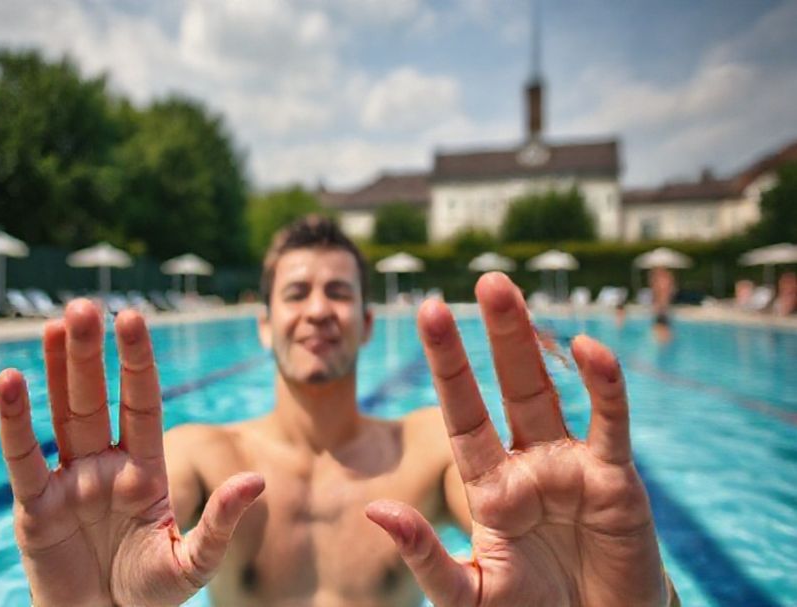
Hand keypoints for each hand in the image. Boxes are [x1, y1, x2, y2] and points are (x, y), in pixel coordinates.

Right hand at [0, 300, 263, 605]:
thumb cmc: (150, 596)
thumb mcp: (193, 563)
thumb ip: (222, 522)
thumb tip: (259, 480)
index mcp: (144, 468)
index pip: (141, 402)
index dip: (136, 361)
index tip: (132, 318)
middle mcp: (105, 464)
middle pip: (97, 397)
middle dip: (93, 354)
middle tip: (86, 306)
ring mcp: (69, 481)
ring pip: (61, 414)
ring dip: (58, 370)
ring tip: (55, 325)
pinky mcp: (35, 508)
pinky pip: (23, 458)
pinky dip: (15, 421)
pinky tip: (10, 380)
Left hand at [366, 273, 668, 605]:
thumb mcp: (466, 594)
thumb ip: (423, 556)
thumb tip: (374, 513)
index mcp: (489, 485)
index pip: (463, 413)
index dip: (447, 363)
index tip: (427, 311)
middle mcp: (529, 463)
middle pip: (509, 386)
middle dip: (496, 334)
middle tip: (485, 279)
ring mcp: (572, 465)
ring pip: (550, 389)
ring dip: (531, 339)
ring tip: (507, 290)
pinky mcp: (615, 479)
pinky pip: (610, 423)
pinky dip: (604, 386)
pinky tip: (586, 348)